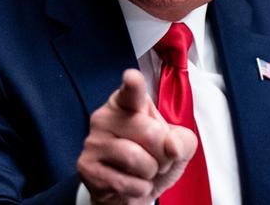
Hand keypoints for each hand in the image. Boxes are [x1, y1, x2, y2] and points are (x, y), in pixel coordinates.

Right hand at [77, 69, 197, 204]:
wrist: (130, 192)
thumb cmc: (152, 159)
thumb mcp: (178, 146)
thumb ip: (183, 140)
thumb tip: (172, 147)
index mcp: (127, 102)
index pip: (131, 91)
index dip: (133, 84)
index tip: (132, 77)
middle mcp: (105, 116)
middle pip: (150, 132)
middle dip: (163, 154)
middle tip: (156, 158)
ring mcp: (93, 141)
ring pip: (136, 158)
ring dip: (150, 172)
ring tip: (144, 171)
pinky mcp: (86, 167)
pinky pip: (126, 182)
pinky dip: (139, 188)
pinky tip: (132, 184)